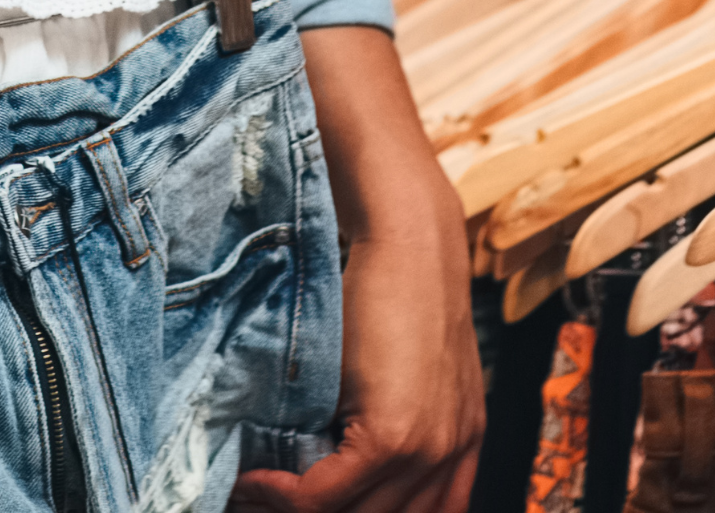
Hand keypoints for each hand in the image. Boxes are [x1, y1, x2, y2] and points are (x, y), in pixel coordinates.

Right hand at [237, 28, 484, 512]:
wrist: (405, 230)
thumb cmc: (388, 285)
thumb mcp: (396, 365)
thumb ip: (376, 419)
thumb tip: (314, 454)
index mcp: (462, 442)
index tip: (307, 506)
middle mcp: (455, 453)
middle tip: (264, 506)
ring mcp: (431, 446)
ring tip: (251, 497)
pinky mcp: (397, 432)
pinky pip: (331, 495)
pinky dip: (287, 497)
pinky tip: (256, 482)